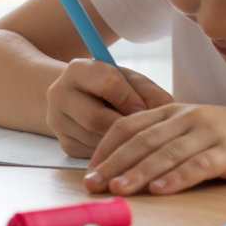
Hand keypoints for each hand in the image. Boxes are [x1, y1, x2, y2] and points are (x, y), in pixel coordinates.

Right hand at [45, 60, 173, 157]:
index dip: (131, 99)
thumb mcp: (130, 81)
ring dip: (122, 144)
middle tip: (143, 132)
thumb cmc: (112, 86)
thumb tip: (167, 112)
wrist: (79, 96)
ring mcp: (58, 122)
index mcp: (78, 70)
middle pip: (97, 119)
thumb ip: (149, 93)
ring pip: (96, 141)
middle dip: (125, 128)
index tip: (143, 109)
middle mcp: (59, 94)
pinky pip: (94, 155)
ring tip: (137, 140)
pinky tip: (124, 148)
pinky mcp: (65, 145)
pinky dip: (114, 154)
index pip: (108, 83)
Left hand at [83, 104, 225, 194]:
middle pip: (141, 140)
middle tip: (91, 184)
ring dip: (138, 172)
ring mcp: (208, 134)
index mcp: (175, 111)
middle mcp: (187, 118)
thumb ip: (167, 140)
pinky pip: (198, 166)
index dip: (106, 148)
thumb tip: (129, 165)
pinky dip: (177, 178)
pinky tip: (160, 190)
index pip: (130, 126)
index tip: (88, 170)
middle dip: (112, 163)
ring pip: (165, 153)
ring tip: (118, 189)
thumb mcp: (196, 129)